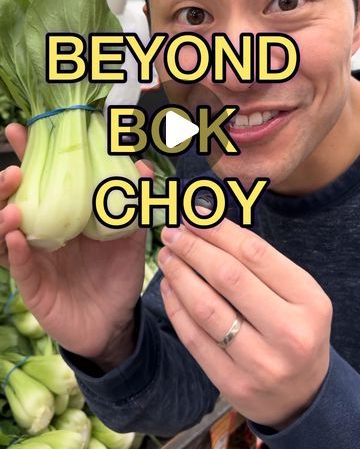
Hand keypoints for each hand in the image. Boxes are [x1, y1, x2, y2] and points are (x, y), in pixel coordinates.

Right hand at [0, 123, 151, 366]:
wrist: (116, 321)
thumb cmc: (118, 274)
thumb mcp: (130, 236)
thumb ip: (134, 203)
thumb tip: (142, 166)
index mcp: (60, 216)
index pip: (39, 180)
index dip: (28, 155)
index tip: (18, 130)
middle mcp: (40, 233)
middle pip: (11, 202)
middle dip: (5, 184)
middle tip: (15, 169)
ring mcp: (33, 259)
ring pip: (3, 234)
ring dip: (3, 215)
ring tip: (12, 204)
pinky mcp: (33, 287)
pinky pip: (18, 267)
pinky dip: (14, 251)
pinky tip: (14, 236)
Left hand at [157, 214, 331, 428]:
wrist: (301, 394)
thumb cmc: (294, 328)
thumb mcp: (296, 293)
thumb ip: (260, 263)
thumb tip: (208, 223)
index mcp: (308, 301)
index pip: (255, 254)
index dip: (218, 230)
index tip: (194, 214)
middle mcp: (288, 333)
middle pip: (228, 277)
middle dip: (194, 248)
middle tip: (173, 231)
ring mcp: (260, 362)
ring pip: (206, 307)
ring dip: (179, 274)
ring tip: (166, 254)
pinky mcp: (232, 383)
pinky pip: (194, 337)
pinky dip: (176, 307)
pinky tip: (168, 285)